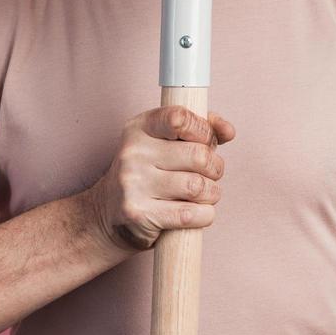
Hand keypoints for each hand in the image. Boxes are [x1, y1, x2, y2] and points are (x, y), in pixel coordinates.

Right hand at [86, 105, 234, 251]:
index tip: (206, 142)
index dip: (204, 131)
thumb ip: (199, 130)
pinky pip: (190, 214)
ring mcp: (133, 184)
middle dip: (215, 168)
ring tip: (204, 195)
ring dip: (211, 194)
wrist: (108, 212)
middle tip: (209, 175)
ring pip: (198, 187)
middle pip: (199, 156)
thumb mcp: (165, 143)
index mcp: (139, 128)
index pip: (180, 118)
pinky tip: (197, 213)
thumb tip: (227, 130)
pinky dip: (204, 215)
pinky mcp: (138, 213)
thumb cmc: (148, 174)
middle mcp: (132, 153)